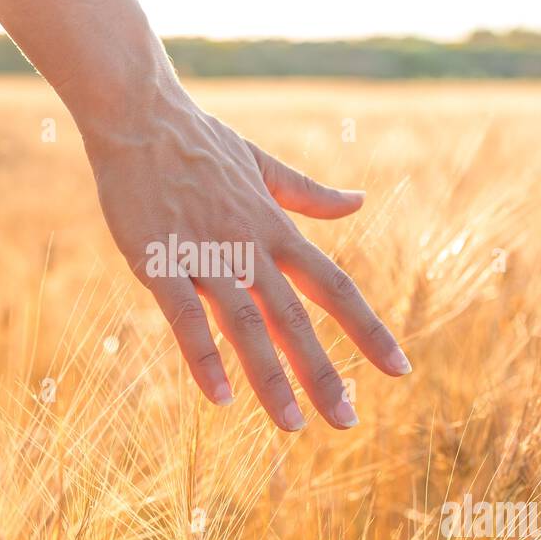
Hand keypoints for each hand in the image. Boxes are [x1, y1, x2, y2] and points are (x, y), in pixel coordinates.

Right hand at [81, 77, 410, 431]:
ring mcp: (205, 255)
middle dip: (324, 372)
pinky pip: (185, 317)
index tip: (400, 369)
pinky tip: (218, 399)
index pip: (334, 286)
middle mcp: (250, 247)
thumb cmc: (198, 141)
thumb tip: (360, 202)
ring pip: (246, 324)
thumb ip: (309, 194)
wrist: (140, 112)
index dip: (368, 329)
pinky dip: (203, 357)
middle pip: (297, 317)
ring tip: (291, 427)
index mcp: (275, 229)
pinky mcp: (159, 260)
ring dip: (270, 378)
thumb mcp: (262, 165)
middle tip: (347, 421)